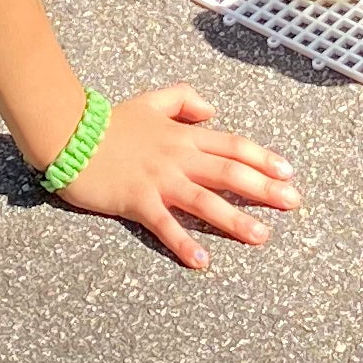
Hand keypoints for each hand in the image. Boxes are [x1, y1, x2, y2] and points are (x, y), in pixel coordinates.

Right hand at [50, 84, 298, 270]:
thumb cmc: (108, 120)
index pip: (233, 145)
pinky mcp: (137, 200)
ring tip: (262, 237)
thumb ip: (183, 99)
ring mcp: (159, 180)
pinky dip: (184, 243)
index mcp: (184, 135)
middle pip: (230, 172)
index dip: (263, 157)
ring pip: (206, 200)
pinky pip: (165, 225)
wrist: (68, 131)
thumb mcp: (151, 100)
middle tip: (294, 203)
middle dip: (265, 189)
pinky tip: (203, 263)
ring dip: (236, 220)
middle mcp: (178, 157)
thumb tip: (212, 110)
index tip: (289, 172)